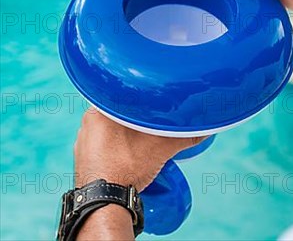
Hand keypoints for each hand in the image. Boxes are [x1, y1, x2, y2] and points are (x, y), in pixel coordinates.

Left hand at [74, 108, 202, 192]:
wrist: (105, 204)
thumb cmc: (126, 169)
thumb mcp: (160, 149)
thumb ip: (183, 136)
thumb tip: (203, 129)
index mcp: (99, 111)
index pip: (121, 95)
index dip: (137, 100)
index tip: (148, 105)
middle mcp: (86, 124)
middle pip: (114, 113)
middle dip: (132, 119)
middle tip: (148, 125)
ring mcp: (82, 143)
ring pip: (106, 130)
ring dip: (121, 134)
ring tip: (139, 143)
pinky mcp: (82, 160)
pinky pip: (99, 147)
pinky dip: (111, 149)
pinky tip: (124, 156)